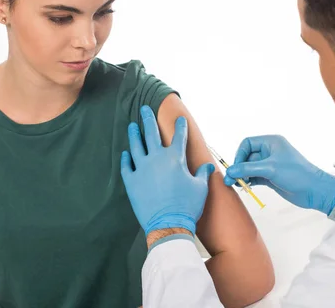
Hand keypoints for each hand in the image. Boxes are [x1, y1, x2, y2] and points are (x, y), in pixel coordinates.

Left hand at [120, 105, 214, 235]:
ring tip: (132, 126)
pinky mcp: (131, 181)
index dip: (180, 125)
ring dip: (134, 134)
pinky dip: (126, 158)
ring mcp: (142, 168)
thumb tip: (208, 166)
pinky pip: (126, 166)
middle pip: (150, 132)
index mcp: (175, 158)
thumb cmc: (187, 206)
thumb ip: (203, 174)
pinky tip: (126, 154)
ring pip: (135, 145)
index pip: (179, 136)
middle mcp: (157, 158)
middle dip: (148, 118)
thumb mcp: (200, 188)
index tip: (179, 118)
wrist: (168, 224)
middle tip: (144, 109)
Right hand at [223, 135, 334, 215]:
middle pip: (246, 156)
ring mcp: (270, 165)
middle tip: (231, 180)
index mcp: (271, 143)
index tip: (236, 168)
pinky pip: (254, 176)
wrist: (315, 191)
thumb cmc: (297, 174)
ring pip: (249, 167)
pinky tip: (244, 187)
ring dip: (242, 175)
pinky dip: (248, 181)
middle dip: (239, 167)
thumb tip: (230, 171)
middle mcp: (269, 151)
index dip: (239, 155)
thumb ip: (248, 169)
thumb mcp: (270, 169)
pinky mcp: (271, 176)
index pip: (247, 144)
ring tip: (236, 185)